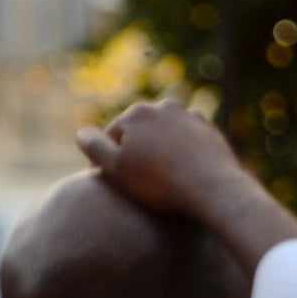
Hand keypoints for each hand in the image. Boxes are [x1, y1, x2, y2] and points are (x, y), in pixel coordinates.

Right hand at [75, 100, 248, 218]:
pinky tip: (183, 175)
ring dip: (161, 152)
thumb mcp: (116, 168)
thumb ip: (94, 148)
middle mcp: (165, 107)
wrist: (214, 190)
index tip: (111, 182)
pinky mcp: (212, 133)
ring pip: (166, 137)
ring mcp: (192, 118)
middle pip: (141, 133)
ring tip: (161, 179)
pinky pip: (190, 145)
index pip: (113, 136)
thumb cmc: (160, 183)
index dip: (108, 160)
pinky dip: (184, 155)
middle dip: (136, 152)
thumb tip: (82, 133)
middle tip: (137, 182)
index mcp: (138, 112)